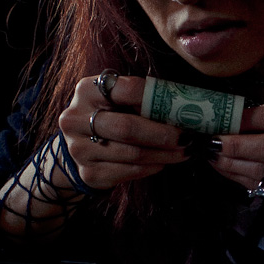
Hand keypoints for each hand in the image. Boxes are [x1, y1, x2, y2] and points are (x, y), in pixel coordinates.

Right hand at [57, 74, 192, 190]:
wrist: (82, 145)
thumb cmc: (112, 115)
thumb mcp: (120, 99)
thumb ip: (144, 98)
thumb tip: (183, 109)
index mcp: (87, 90)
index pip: (127, 89)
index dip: (157, 98)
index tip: (181, 109)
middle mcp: (76, 119)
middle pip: (127, 127)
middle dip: (163, 134)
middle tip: (187, 138)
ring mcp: (79, 148)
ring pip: (133, 153)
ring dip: (165, 154)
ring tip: (184, 152)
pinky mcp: (89, 173)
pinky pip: (130, 171)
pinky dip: (152, 167)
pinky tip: (163, 162)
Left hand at [208, 102, 263, 216]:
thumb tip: (242, 104)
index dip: (247, 117)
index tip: (224, 118)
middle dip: (235, 145)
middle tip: (209, 140)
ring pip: (260, 171)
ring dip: (229, 163)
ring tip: (210, 153)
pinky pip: (258, 187)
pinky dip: (236, 177)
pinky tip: (222, 167)